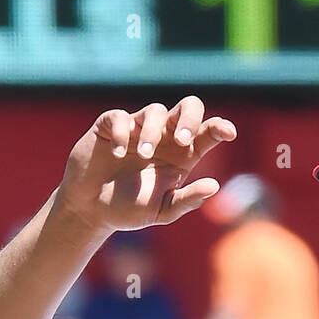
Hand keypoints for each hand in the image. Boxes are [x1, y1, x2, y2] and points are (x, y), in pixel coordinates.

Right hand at [51, 96, 235, 240]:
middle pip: (188, 106)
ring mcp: (137, 128)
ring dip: (152, 132)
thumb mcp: (162, 211)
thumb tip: (214, 186)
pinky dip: (122, 132)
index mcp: (183, 155)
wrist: (90, 209)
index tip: (228, 132)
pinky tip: (118, 153)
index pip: (207, 132)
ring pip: (155, 111)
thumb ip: (187, 200)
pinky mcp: (110, 125)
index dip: (220, 127)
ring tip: (143, 154)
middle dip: (188, 118)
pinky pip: (121, 117)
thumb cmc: (130, 209)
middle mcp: (164, 136)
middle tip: (181, 139)